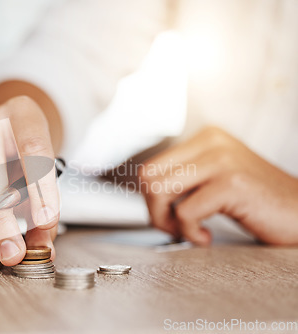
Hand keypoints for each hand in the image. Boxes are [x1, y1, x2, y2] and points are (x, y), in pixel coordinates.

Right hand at [0, 95, 59, 264]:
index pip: (34, 147)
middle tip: (12, 251)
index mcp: (23, 114)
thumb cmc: (20, 161)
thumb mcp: (39, 182)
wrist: (0, 139)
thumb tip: (42, 250)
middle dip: (0, 216)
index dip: (41, 188)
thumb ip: (41, 218)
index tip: (45, 223)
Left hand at [139, 126, 297, 245]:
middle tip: (174, 226)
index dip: (151, 199)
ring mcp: (222, 160)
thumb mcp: (217, 178)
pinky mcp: (231, 183)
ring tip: (189, 231)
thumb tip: (145, 192)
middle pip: (148, 177)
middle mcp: (211, 142)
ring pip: (159, 191)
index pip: (151, 167)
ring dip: (167, 221)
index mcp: (206, 138)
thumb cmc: (260, 202)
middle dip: (154, 210)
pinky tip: (206, 237)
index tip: (167, 215)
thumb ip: (186, 178)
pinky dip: (189, 232)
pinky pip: (184, 212)